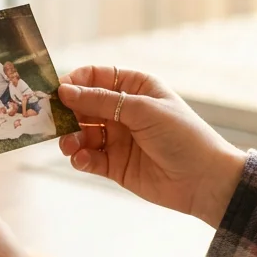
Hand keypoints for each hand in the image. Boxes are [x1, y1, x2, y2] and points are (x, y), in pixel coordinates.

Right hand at [58, 66, 247, 226]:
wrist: (204, 180)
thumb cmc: (182, 136)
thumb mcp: (142, 110)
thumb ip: (101, 101)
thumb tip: (65, 91)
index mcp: (135, 87)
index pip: (96, 77)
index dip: (75, 82)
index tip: (56, 91)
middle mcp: (124, 111)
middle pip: (83, 105)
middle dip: (67, 112)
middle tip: (51, 121)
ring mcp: (118, 138)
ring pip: (82, 133)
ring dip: (71, 138)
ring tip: (69, 145)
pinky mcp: (115, 165)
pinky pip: (89, 158)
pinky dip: (81, 158)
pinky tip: (82, 160)